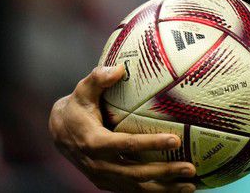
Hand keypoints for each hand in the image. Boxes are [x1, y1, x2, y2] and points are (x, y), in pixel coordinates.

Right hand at [49, 65, 196, 191]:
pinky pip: (133, 190)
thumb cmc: (77, 106)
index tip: (176, 140)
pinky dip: (155, 192)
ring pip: (136, 188)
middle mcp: (98, 165)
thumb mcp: (83, 89)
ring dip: (164, 188)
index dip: (151, 144)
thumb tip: (119, 69)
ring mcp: (103, 177)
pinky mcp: (107, 183)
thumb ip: (99, 78)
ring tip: (190, 186)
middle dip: (164, 172)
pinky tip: (177, 189)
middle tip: (190, 168)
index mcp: (94, 142)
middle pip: (136, 173)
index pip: (126, 145)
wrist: (58, 131)